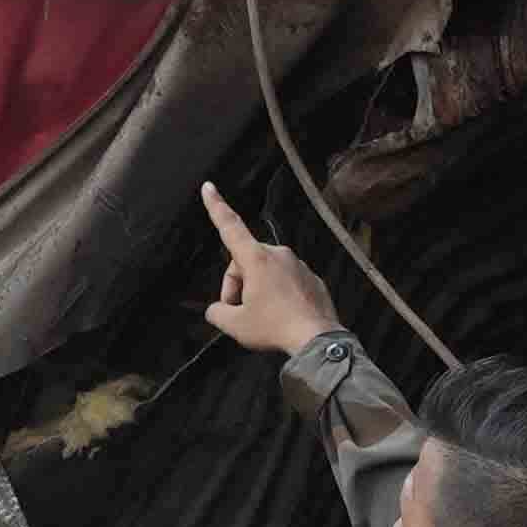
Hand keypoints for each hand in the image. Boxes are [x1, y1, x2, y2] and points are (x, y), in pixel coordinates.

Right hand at [196, 183, 335, 363]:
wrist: (317, 339)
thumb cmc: (274, 327)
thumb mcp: (236, 325)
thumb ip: (217, 313)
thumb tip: (216, 309)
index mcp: (257, 259)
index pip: (230, 227)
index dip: (216, 207)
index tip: (208, 187)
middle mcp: (278, 254)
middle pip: (245, 262)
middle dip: (237, 285)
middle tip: (239, 313)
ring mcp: (298, 264)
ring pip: (266, 272)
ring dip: (257, 290)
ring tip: (262, 317)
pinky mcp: (312, 277)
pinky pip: (286, 280)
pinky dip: (278, 294)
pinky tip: (282, 316)